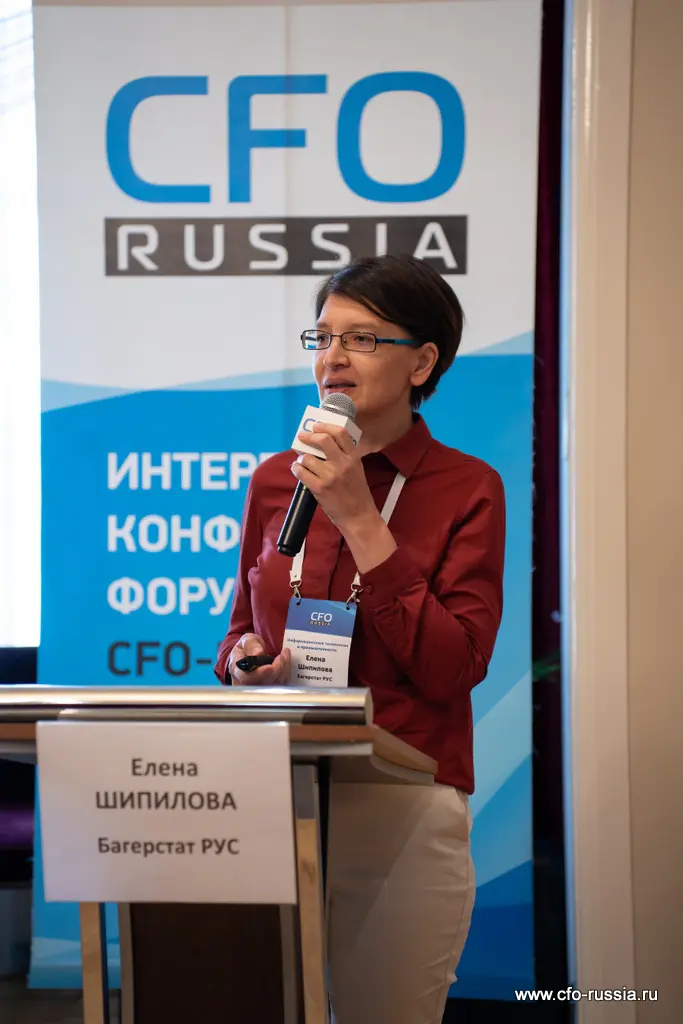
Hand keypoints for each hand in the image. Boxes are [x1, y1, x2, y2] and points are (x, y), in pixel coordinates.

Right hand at [228, 633, 290, 685]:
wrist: (251, 655)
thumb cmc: (247, 648)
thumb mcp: (247, 641)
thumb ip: (251, 645)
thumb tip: (257, 654)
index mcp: (236, 670)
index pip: (246, 678)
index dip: (260, 675)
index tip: (270, 667)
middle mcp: (244, 683)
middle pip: (262, 684)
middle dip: (276, 670)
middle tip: (282, 655)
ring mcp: (256, 689)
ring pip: (273, 686)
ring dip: (283, 670)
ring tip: (285, 655)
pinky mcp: (268, 690)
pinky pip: (280, 686)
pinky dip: (285, 673)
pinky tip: (285, 662)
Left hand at [293, 422, 397, 573]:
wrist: (358, 516)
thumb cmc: (357, 493)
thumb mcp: (357, 469)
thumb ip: (344, 456)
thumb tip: (323, 443)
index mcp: (353, 458)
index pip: (341, 433)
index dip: (326, 426)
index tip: (317, 426)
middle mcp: (342, 464)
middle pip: (323, 440)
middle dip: (309, 436)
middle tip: (303, 437)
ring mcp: (330, 476)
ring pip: (308, 457)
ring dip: (302, 457)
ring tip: (303, 461)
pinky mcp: (319, 488)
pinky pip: (301, 471)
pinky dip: (296, 468)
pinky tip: (298, 469)